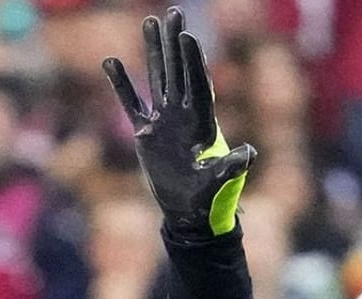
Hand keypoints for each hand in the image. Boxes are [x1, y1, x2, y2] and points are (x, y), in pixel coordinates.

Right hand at [102, 6, 254, 239]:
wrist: (189, 216)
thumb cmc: (209, 201)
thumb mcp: (221, 182)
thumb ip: (232, 166)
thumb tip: (250, 152)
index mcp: (203, 126)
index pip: (197, 86)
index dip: (193, 61)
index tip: (188, 35)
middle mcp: (184, 118)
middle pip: (179, 73)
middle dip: (177, 44)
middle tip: (175, 12)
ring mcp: (164, 123)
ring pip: (158, 79)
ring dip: (155, 52)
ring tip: (151, 21)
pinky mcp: (146, 134)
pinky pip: (131, 103)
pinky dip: (121, 85)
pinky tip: (111, 61)